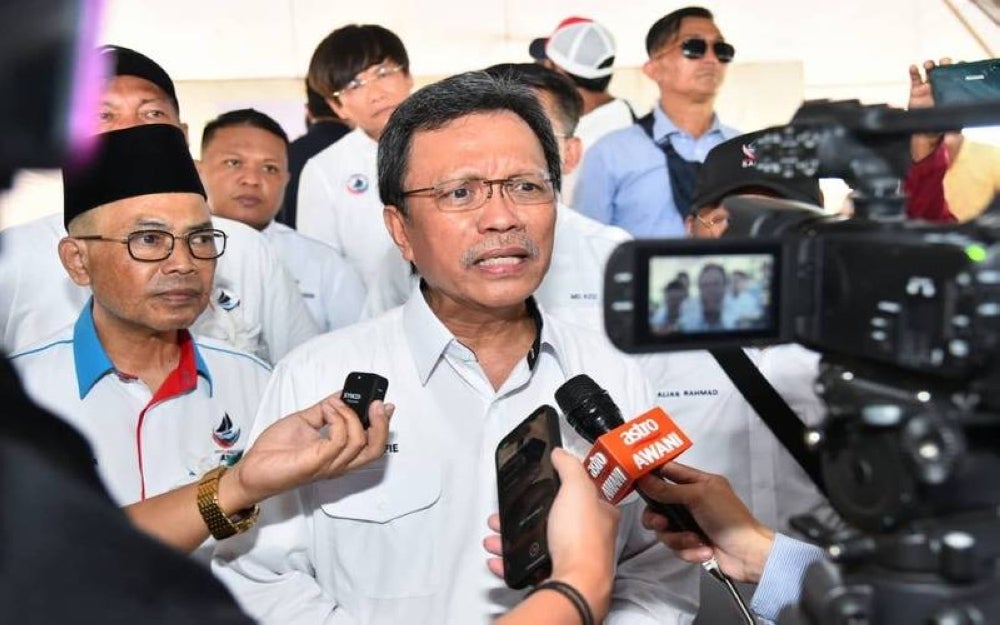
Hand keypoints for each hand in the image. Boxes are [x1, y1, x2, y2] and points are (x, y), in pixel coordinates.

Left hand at [222, 394, 393, 509]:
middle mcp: (338, 462)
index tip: (382, 402)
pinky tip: (326, 410)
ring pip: (360, 441)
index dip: (383, 424)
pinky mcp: (317, 463)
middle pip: (375, 448)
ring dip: (349, 414)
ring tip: (332, 404)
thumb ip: (325, 410)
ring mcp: (329, 464)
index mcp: (338, 454)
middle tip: (376, 403)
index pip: (372, 444)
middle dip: (381, 423)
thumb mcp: (304, 421)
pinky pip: (339, 440)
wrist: (252, 468)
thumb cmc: (274, 451)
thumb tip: (342, 394)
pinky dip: (336, 419)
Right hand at [484, 448, 617, 620]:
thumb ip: (569, 467)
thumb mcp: (578, 489)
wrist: (574, 585)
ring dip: (511, 535)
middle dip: (526, 512)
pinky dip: (508, 558)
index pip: (584, 494)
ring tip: (495, 530)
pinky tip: (498, 554)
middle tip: (507, 509)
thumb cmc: (582, 539)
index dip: (562, 485)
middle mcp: (588, 537)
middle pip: (553, 518)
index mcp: (600, 515)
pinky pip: (525, 565)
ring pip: (536, 542)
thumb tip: (561, 453)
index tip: (543, 482)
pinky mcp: (553, 575)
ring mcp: (570, 558)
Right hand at [637, 462, 773, 582]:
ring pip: (664, 530)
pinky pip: (676, 547)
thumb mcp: (699, 497)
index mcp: (697, 483)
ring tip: (695, 540)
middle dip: (657, 518)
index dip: (651, 474)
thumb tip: (642, 479)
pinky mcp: (690, 545)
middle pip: (657, 506)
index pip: (668, 472)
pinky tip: (705, 550)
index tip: (635, 480)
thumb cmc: (729, 518)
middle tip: (662, 523)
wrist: (749, 555)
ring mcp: (689, 524)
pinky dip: (689, 551)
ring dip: (678, 538)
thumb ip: (668, 489)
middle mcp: (691, 502)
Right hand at [908, 58, 952, 160]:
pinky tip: (914, 67)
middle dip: (945, 67)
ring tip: (929, 63)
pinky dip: (914, 74)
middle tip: (945, 62)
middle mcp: (941, 98)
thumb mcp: (957, 133)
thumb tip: (958, 115)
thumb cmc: (944, 146)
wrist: (926, 155)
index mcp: (954, 103)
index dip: (959, 73)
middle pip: (944, 77)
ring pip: (929, 77)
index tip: (961, 65)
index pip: (958, 84)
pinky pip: (914, 83)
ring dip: (930, 67)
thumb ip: (957, 124)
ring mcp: (927, 98)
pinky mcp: (914, 100)